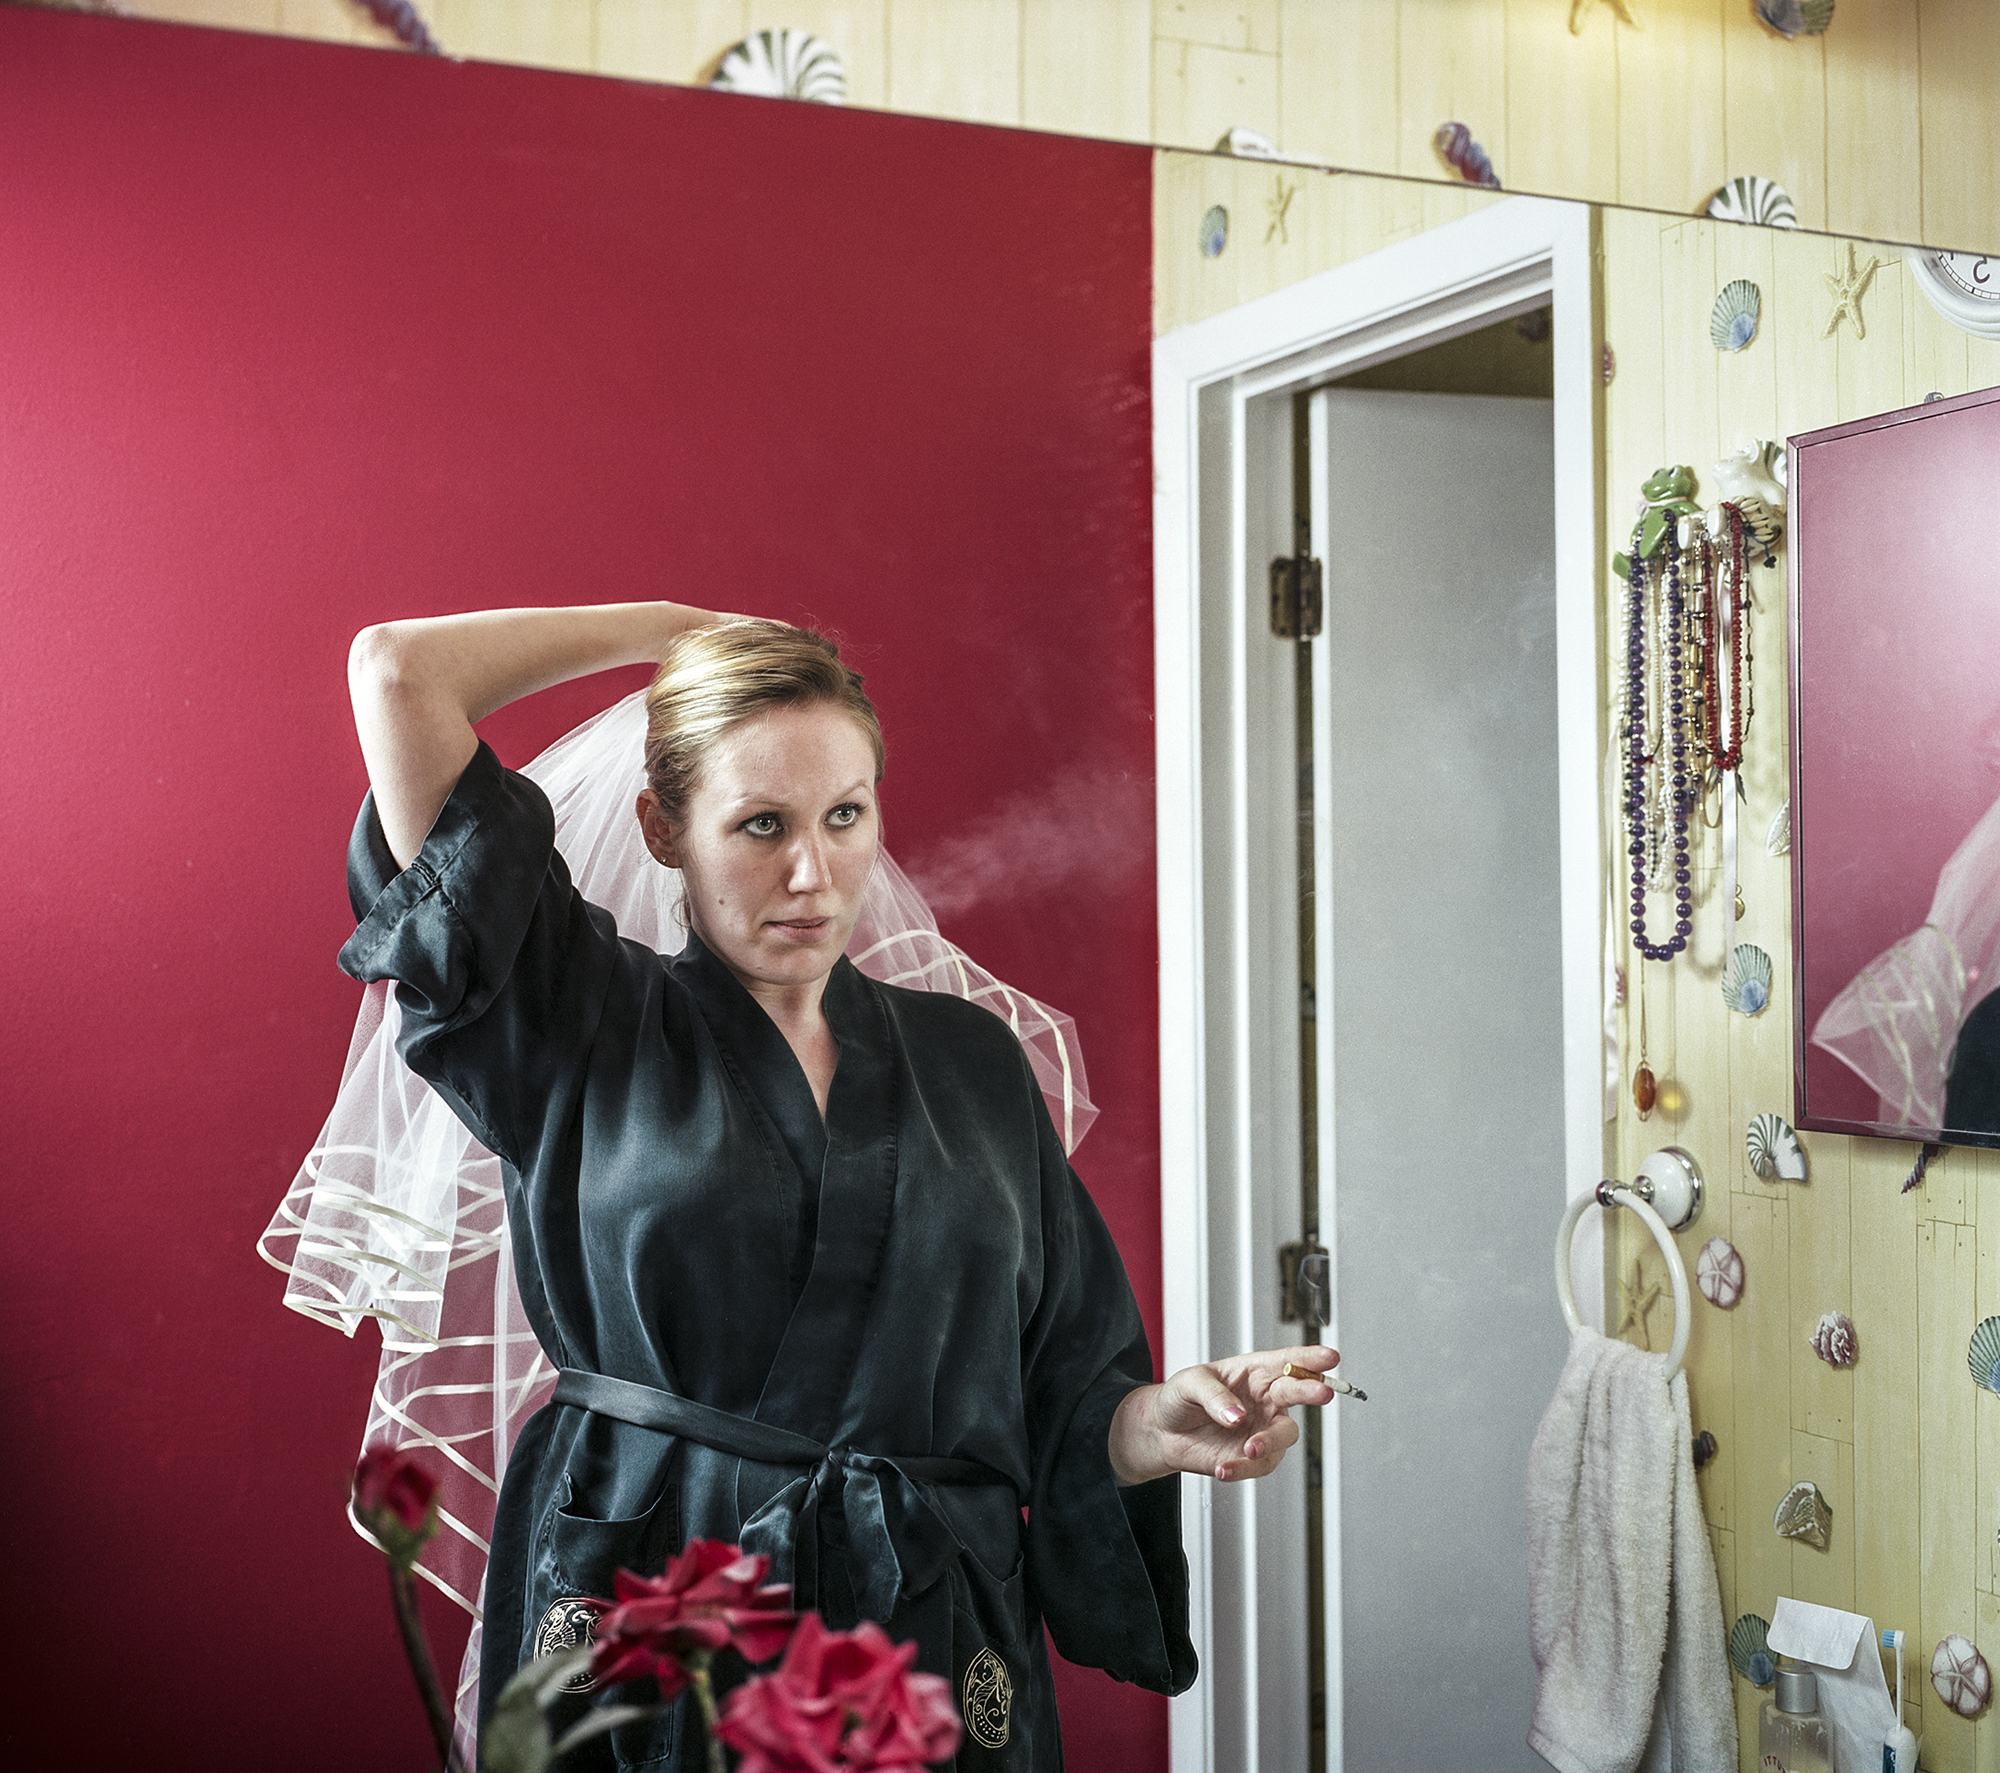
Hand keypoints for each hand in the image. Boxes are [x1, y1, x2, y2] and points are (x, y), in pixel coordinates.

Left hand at [1107, 1345, 1339, 1485]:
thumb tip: (1237, 1415)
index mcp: (1254, 1372)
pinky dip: (1244, 1468)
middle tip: (1322, 1393)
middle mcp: (1266, 1399)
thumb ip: (1214, 1395)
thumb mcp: (1189, 1383)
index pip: (1286, 1361)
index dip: (1309, 1358)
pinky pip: (1260, 1464)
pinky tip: (1224, 1467)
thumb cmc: (1181, 1398)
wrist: (1164, 1433)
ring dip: (1270, 1442)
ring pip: (1284, 1435)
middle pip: (1296, 1393)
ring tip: (1248, 1448)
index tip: (1330, 1357)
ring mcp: (1263, 1428)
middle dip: (1311, 1391)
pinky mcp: (1254, 1456)